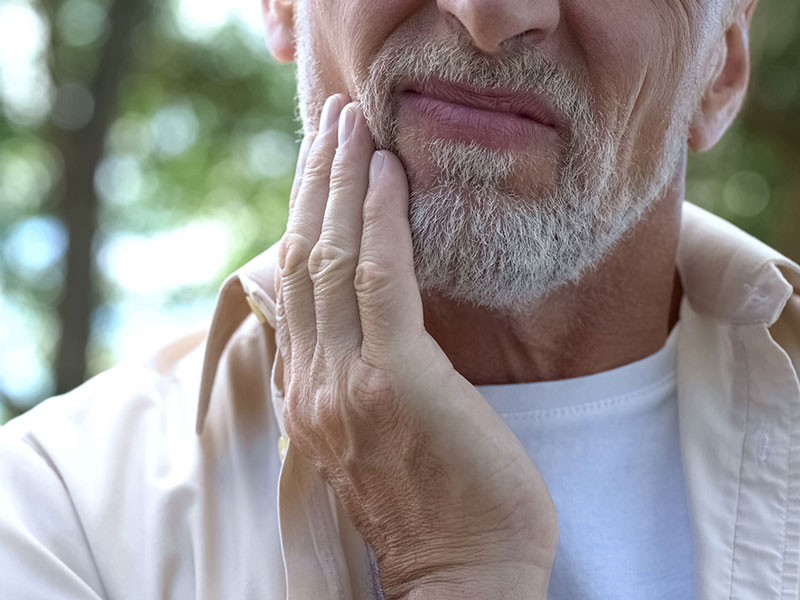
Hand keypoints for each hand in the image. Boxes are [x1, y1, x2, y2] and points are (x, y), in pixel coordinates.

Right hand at [275, 94, 557, 599]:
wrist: (464, 575)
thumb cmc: (436, 505)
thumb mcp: (375, 437)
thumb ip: (356, 375)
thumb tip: (367, 317)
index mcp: (306, 395)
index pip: (293, 287)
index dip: (304, 216)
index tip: (321, 166)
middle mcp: (310, 383)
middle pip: (301, 258)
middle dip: (315, 181)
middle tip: (330, 121)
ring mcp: (345, 381)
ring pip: (330, 259)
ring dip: (342, 182)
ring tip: (352, 125)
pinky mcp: (395, 379)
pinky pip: (380, 281)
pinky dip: (382, 221)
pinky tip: (389, 174)